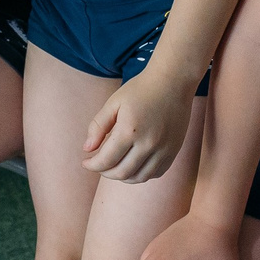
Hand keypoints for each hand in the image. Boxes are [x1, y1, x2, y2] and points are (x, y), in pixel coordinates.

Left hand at [84, 64, 193, 182]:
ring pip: (139, 177)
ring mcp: (164, 149)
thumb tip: (87, 149)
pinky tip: (133, 165)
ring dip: (123, 176)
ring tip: (114, 167)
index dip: (92, 165)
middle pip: (122, 172)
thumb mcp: (114, 103)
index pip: (106, 160)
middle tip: (98, 165)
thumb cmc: (140, 90)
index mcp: (129, 130)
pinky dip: (141, 174)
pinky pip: (155, 173)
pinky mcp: (174, 151)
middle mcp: (148, 143)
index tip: (86, 162)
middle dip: (105, 172)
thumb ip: (98, 126)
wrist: (173, 82)